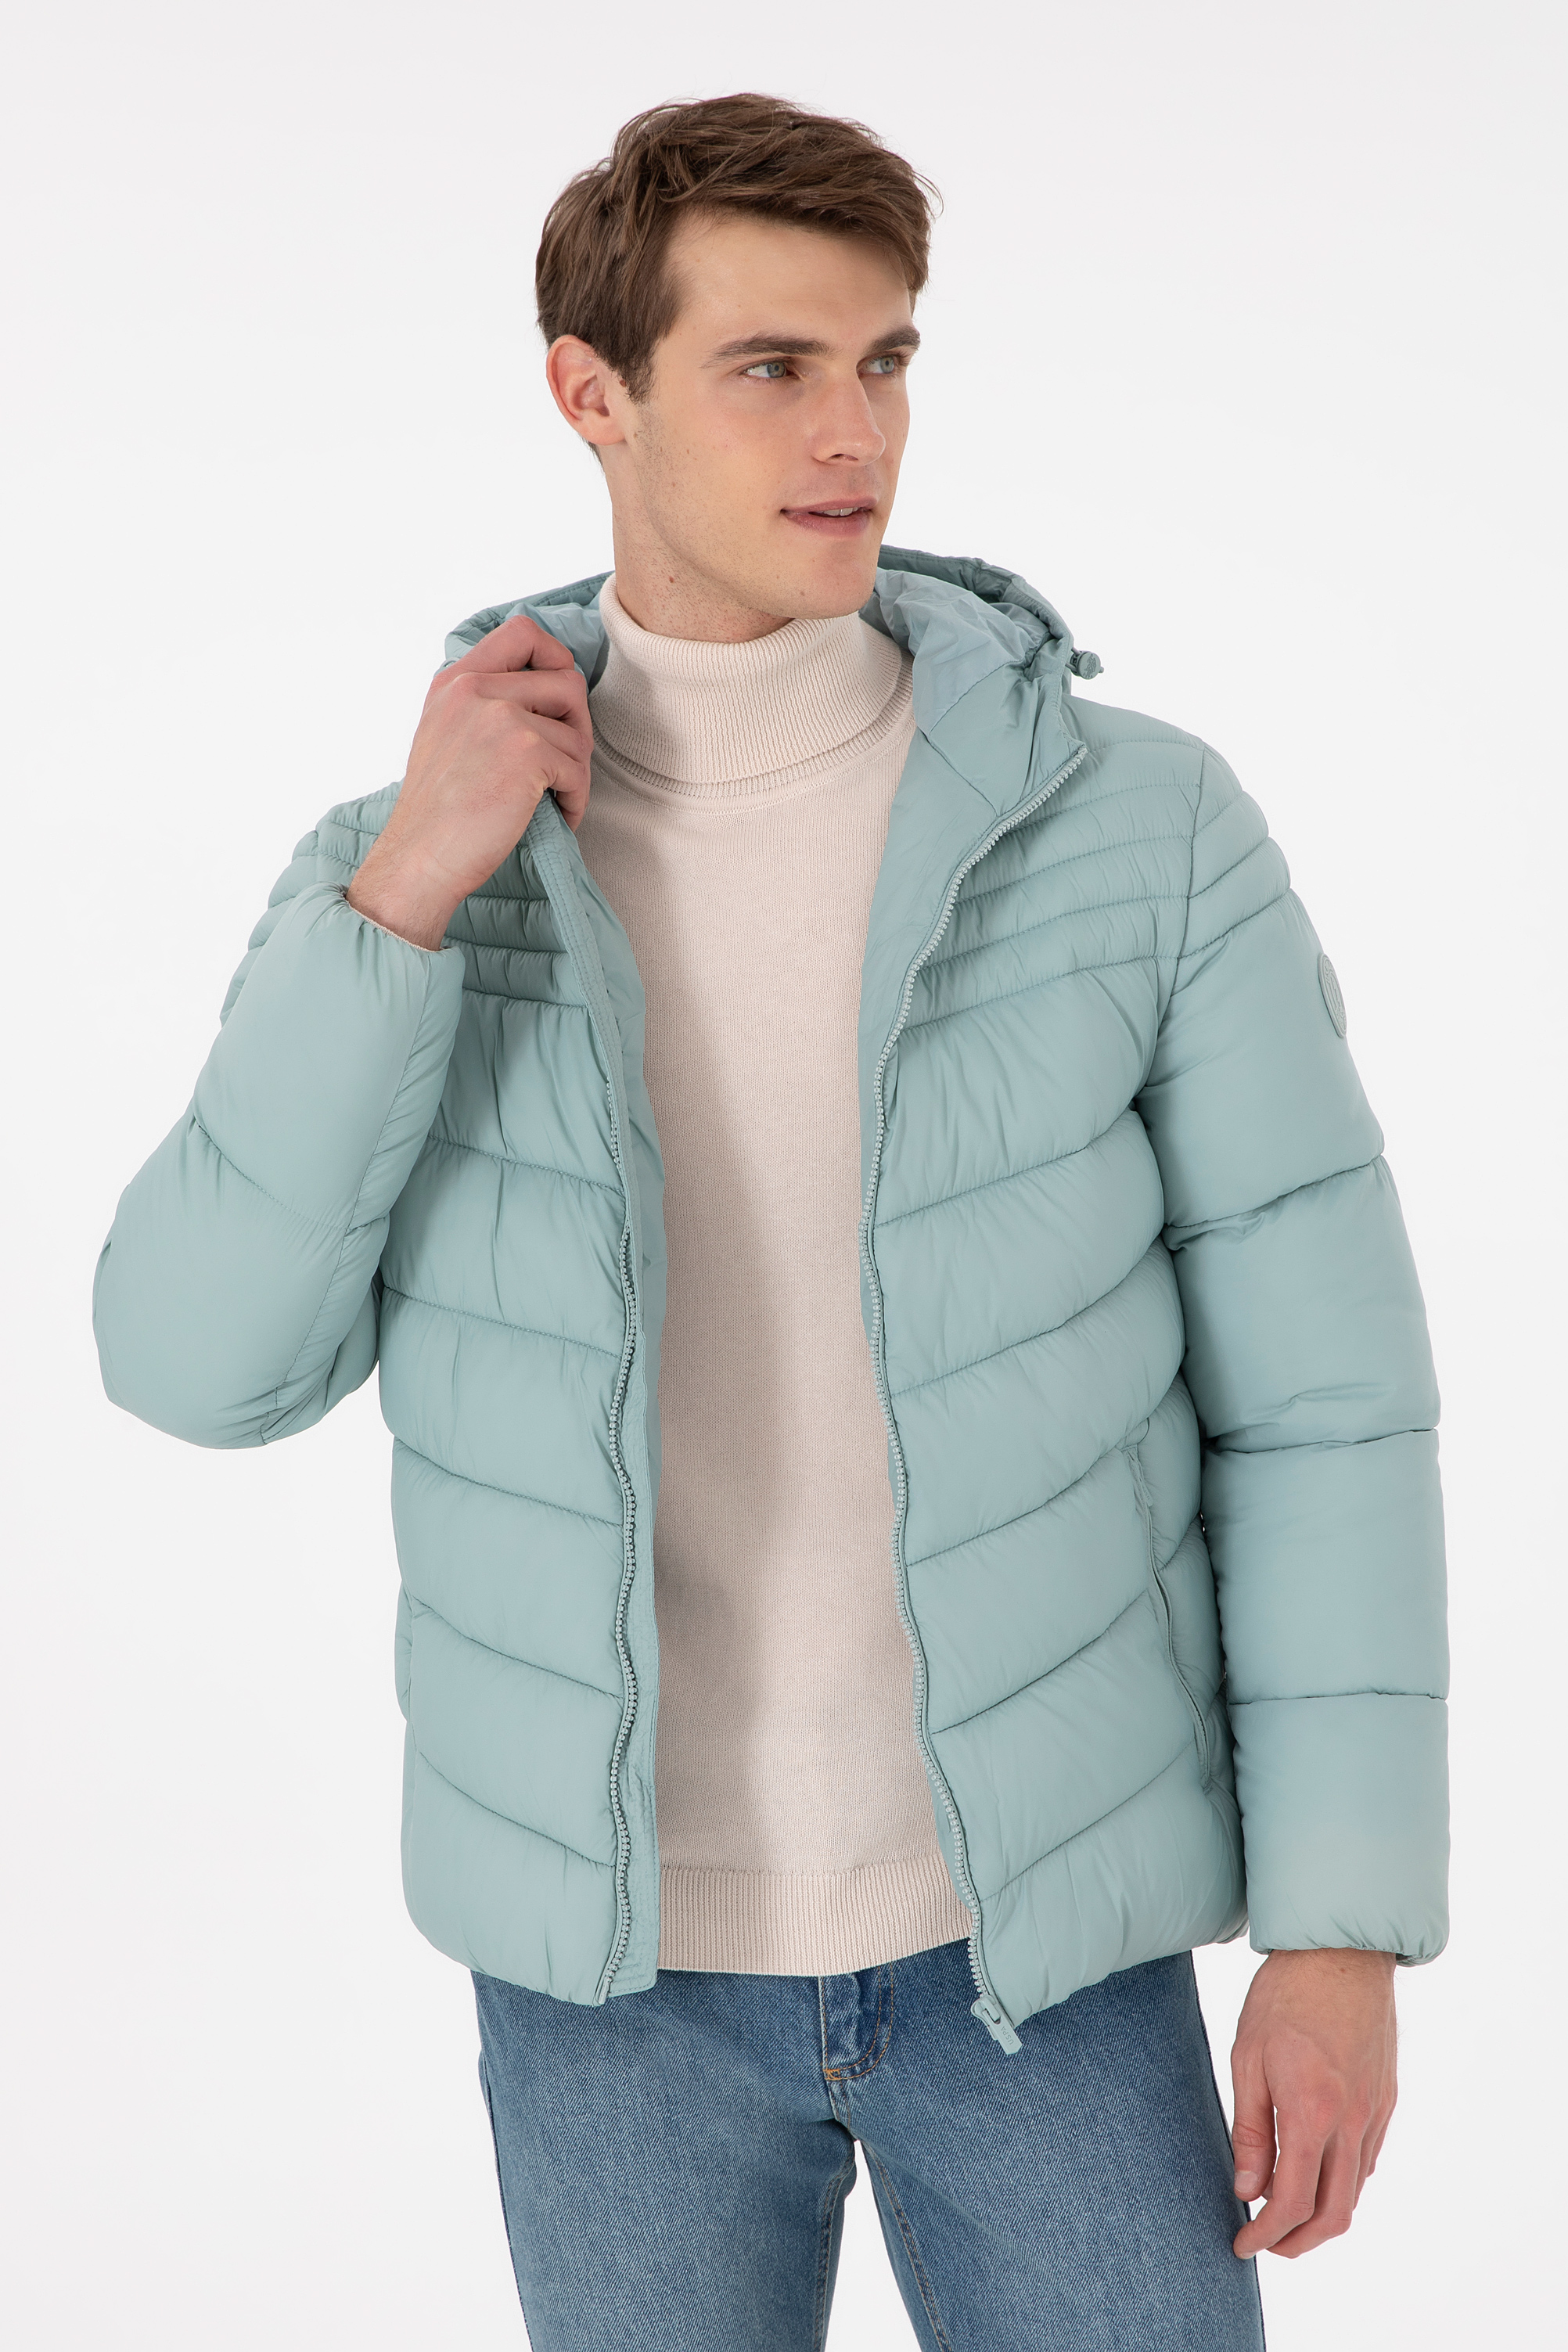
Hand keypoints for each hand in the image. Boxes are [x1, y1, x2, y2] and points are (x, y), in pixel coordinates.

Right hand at [347, 616, 592, 948]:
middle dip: (578, 726)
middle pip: (567, 680)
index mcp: (455, 680)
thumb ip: (484, 704)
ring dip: (577, 771)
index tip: (557, 701)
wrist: (419, 858)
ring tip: (556, 798)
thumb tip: (551, 692)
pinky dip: (576, 800)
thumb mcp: (445, 735)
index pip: (523, 632)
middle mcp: (475, 688)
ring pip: (578, 731)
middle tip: (565, 764)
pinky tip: (558, 817)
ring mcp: (500, 716)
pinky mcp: (526, 752)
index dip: (556, 658)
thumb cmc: (438, 812)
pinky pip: (578, 770)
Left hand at [1230, 1947, 1396, 2259]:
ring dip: (1322, 2216)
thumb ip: (1248, 2130)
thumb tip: (1246, 2191)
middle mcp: (1352, 2122)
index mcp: (1312, 2112)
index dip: (1266, 2234)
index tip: (1242, 2244)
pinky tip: (1316, 2173)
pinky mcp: (1386, 2100)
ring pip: (1356, 2192)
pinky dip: (1343, 2183)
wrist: (1340, 1951)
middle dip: (1298, 2243)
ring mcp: (1375, 2113)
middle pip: (1334, 2214)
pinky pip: (1368, 2161)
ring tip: (1285, 2213)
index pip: (1293, 2202)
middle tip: (1265, 2243)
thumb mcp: (1247, 2058)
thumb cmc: (1284, 1996)